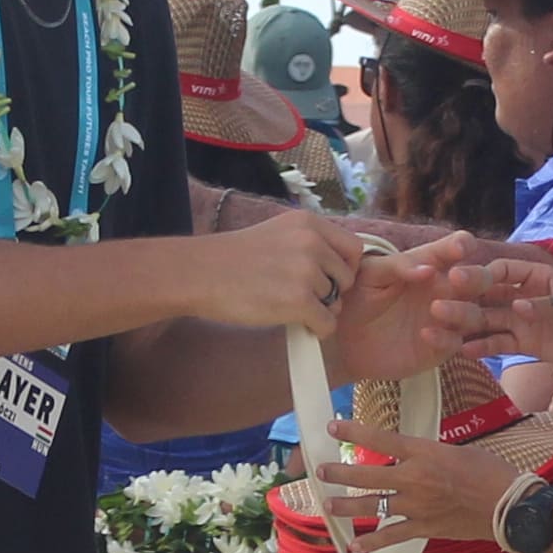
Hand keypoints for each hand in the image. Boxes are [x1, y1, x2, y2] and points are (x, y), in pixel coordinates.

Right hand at [194, 209, 379, 334]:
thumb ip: (309, 243)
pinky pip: (328, 324)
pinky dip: (315, 329)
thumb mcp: (276, 232)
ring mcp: (307, 272)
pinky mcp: (299, 301)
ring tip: (287, 306)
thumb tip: (338, 267)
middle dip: (331, 292)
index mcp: (308, 223)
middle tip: (302, 297)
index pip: (353, 248)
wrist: (199, 273)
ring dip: (318, 310)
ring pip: (336, 303)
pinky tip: (294, 323)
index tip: (326, 279)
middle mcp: (312, 243)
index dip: (343, 268)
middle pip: (347, 278)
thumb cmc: (232, 258)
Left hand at [321, 229, 470, 380]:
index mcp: (431, 264)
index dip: (462, 245)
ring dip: (461, 310)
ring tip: (435, 308)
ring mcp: (446, 319)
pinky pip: (454, 343)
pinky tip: (425, 334)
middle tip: (456, 277)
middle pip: (478, 280)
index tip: (460, 247)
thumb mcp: (371, 274)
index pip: (456, 248)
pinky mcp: (440, 348)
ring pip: (473, 314)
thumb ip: (398, 266)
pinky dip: (445, 338)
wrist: (343, 338)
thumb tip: (428, 268)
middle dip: (475, 276)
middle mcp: (445, 290)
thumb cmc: (359, 297)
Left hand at [327, 421, 530, 552]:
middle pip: (367, 474)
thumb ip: (428, 454)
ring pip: (373, 506)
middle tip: (322, 471)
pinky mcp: (424, 528)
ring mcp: (417, 505)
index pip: (380, 439)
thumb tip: (412, 458)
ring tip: (329, 505)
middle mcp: (414, 478)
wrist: (509, 505)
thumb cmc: (490, 472)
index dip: (353, 432)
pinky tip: (356, 546)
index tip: (333, 426)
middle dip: (340, 472)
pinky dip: (372, 543)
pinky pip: (392, 536)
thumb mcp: (456, 451)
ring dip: (347, 506)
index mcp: (424, 453)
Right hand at [431, 251, 552, 375]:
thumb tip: (518, 307)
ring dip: (463, 325)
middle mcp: (521, 295)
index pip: (502, 271)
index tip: (457, 279)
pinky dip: (480, 348)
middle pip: (487, 296)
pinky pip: (497, 344)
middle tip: (436, 306)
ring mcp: (519, 319)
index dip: (482, 275)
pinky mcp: (522, 342)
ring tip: (436, 330)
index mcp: (535, 276)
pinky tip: (459, 351)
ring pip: (486, 320)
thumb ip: (549, 305)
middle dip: (463, 301)